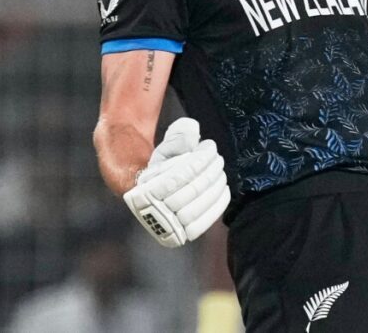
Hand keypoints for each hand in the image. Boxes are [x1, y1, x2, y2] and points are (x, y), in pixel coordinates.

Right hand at [124, 118, 230, 247]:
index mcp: (144, 189)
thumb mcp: (166, 150)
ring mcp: (166, 227)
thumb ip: (178, 139)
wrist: (153, 199)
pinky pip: (203, 222)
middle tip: (218, 158)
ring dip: (216, 184)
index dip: (199, 159)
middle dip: (210, 170)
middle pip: (192, 190)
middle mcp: (152, 212)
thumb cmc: (164, 170)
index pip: (178, 175)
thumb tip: (193, 131)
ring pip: (199, 206)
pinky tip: (223, 188)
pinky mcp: (180, 236)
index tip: (209, 146)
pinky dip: (218, 203)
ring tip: (220, 170)